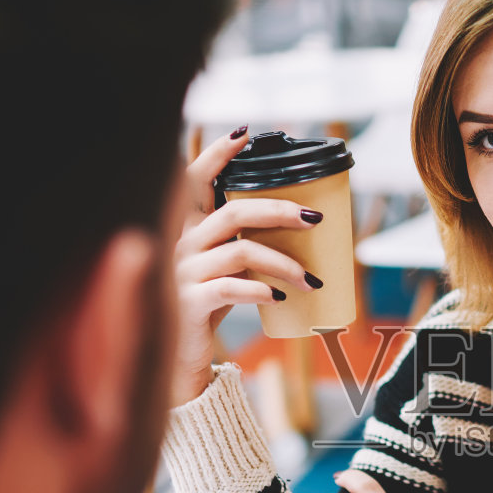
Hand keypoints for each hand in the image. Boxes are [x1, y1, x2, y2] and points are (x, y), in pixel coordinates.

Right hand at [171, 128, 324, 404]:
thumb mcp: (223, 269)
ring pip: (240, 251)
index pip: (195, 181)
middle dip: (278, 209)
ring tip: (311, 279)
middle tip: (314, 219)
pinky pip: (230, 288)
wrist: (178, 357)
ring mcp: (182, 273)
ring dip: (284, 263)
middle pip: (232, 212)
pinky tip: (280, 297)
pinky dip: (260, 290)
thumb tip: (299, 222)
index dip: (216, 154)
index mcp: (187, 230)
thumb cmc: (208, 306)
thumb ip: (243, 243)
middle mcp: (180, 245)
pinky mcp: (189, 303)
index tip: (244, 134)